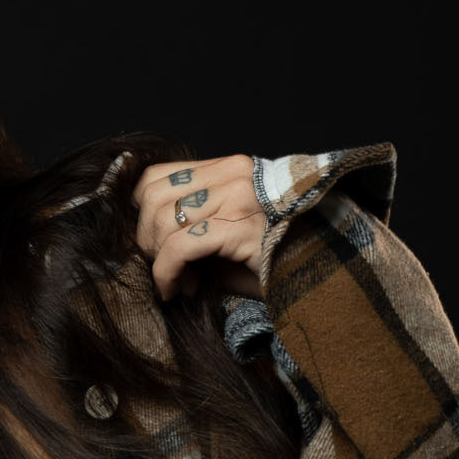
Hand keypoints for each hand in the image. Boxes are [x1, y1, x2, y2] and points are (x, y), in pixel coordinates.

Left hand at [132, 153, 265, 303]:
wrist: (318, 271)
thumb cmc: (268, 256)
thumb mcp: (223, 229)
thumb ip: (189, 223)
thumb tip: (139, 237)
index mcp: (227, 168)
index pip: (156, 176)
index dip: (139, 213)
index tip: (148, 244)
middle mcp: (233, 175)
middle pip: (152, 197)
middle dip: (146, 240)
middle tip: (162, 267)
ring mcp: (239, 198)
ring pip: (164, 220)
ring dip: (159, 261)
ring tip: (177, 282)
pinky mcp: (242, 228)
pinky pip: (181, 247)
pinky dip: (168, 273)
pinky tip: (179, 290)